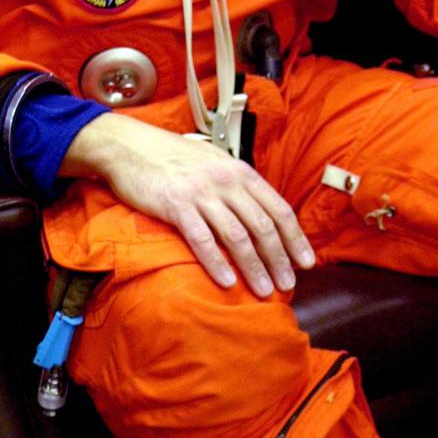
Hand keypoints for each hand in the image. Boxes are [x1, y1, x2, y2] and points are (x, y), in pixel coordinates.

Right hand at [60, 113, 314, 297]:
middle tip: (288, 284)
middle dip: (279, 259)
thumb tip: (259, 214)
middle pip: (262, 226)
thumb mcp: (214, 163)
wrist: (130, 146)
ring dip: (254, 267)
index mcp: (239, 171)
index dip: (295, 237)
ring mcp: (201, 193)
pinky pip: (201, 239)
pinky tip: (227, 282)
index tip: (306, 262)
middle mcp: (226, 181)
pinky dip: (216, 263)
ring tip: (264, 290)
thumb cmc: (172, 158)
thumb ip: (237, 185)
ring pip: (237, 236)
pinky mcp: (176, 205)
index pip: (278, 208)